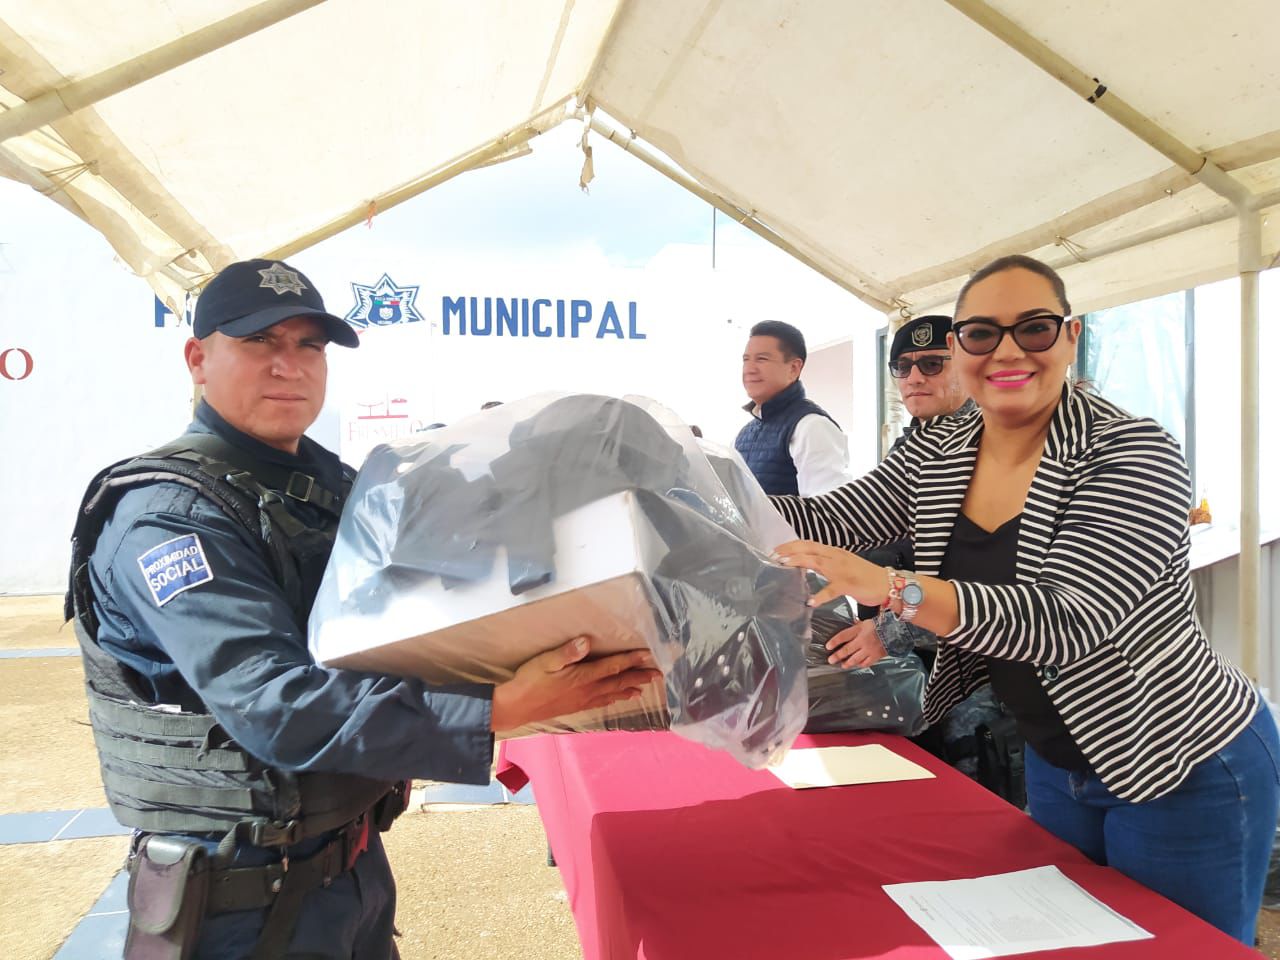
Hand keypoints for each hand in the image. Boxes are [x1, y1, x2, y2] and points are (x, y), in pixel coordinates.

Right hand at [490, 636, 661, 732]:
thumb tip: (586, 641)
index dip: (631, 660)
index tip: (648, 656)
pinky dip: (613, 699)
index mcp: (582, 677)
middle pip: (618, 682)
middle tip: (657, 674)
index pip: (612, 667)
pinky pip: (601, 703)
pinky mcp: (575, 708)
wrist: (516, 707)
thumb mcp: (545, 661)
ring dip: (629, 689)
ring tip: (643, 689)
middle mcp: (587, 690)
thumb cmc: (529, 680)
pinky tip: (614, 699)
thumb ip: (567, 652)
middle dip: (639, 677)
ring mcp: (582, 701)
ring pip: (611, 694)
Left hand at [774, 539, 886, 606]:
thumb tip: (808, 563)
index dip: (792, 545)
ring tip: (784, 565)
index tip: (776, 549)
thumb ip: (826, 562)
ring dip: (799, 562)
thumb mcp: (843, 564)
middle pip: (809, 549)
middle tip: (774, 555)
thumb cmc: (864, 576)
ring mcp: (842, 570)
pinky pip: (832, 590)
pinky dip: (821, 595)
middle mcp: (836, 557)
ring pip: (817, 562)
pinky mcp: (849, 585)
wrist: (887, 583)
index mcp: (834, 552)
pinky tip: (810, 601)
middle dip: (790, 550)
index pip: (809, 544)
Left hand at [825, 619, 885, 668]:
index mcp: (859, 630)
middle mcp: (862, 640)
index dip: (834, 641)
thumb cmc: (880, 625)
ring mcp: (869, 649)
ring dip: (847, 663)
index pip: (843, 636)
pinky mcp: (876, 656)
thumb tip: (848, 627)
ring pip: (855, 658)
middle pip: (847, 649)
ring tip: (842, 665)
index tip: (828, 646)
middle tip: (831, 660)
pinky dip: (859, 665)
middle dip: (837, 655)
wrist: (896, 630)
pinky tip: (856, 665)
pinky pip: (865, 663)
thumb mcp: (865, 622)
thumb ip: (856, 626)